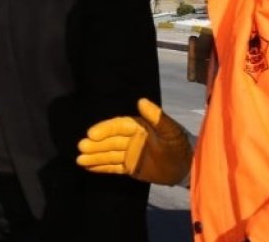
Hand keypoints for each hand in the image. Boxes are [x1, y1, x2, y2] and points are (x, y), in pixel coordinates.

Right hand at [76, 98, 192, 185]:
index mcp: (138, 126)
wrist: (189, 167)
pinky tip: (87, 166)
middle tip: (81, 147)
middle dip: (95, 144)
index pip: (117, 127)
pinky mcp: (131, 168)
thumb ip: (157, 117)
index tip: (91, 134)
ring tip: (79, 159)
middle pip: (109, 141)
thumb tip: (141, 100)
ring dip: (94, 156)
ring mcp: (129, 154)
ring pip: (108, 154)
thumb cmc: (180, 145)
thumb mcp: (171, 130)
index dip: (104, 129)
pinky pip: (113, 167)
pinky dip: (100, 167)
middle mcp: (130, 138)